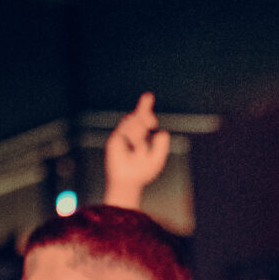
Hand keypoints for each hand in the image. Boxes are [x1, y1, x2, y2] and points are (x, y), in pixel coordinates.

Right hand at [103, 92, 170, 206]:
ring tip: (142, 146)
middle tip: (152, 122)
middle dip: (144, 112)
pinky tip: (136, 147)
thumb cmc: (142, 171)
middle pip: (137, 115)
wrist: (128, 182)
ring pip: (132, 122)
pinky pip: (125, 133)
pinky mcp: (115, 140)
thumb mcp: (156, 159)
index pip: (142, 116)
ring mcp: (122, 135)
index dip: (144, 106)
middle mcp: (130, 132)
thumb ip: (161, 147)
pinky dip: (133, 140)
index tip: (148, 97)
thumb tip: (163, 133)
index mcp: (140, 134)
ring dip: (140, 130)